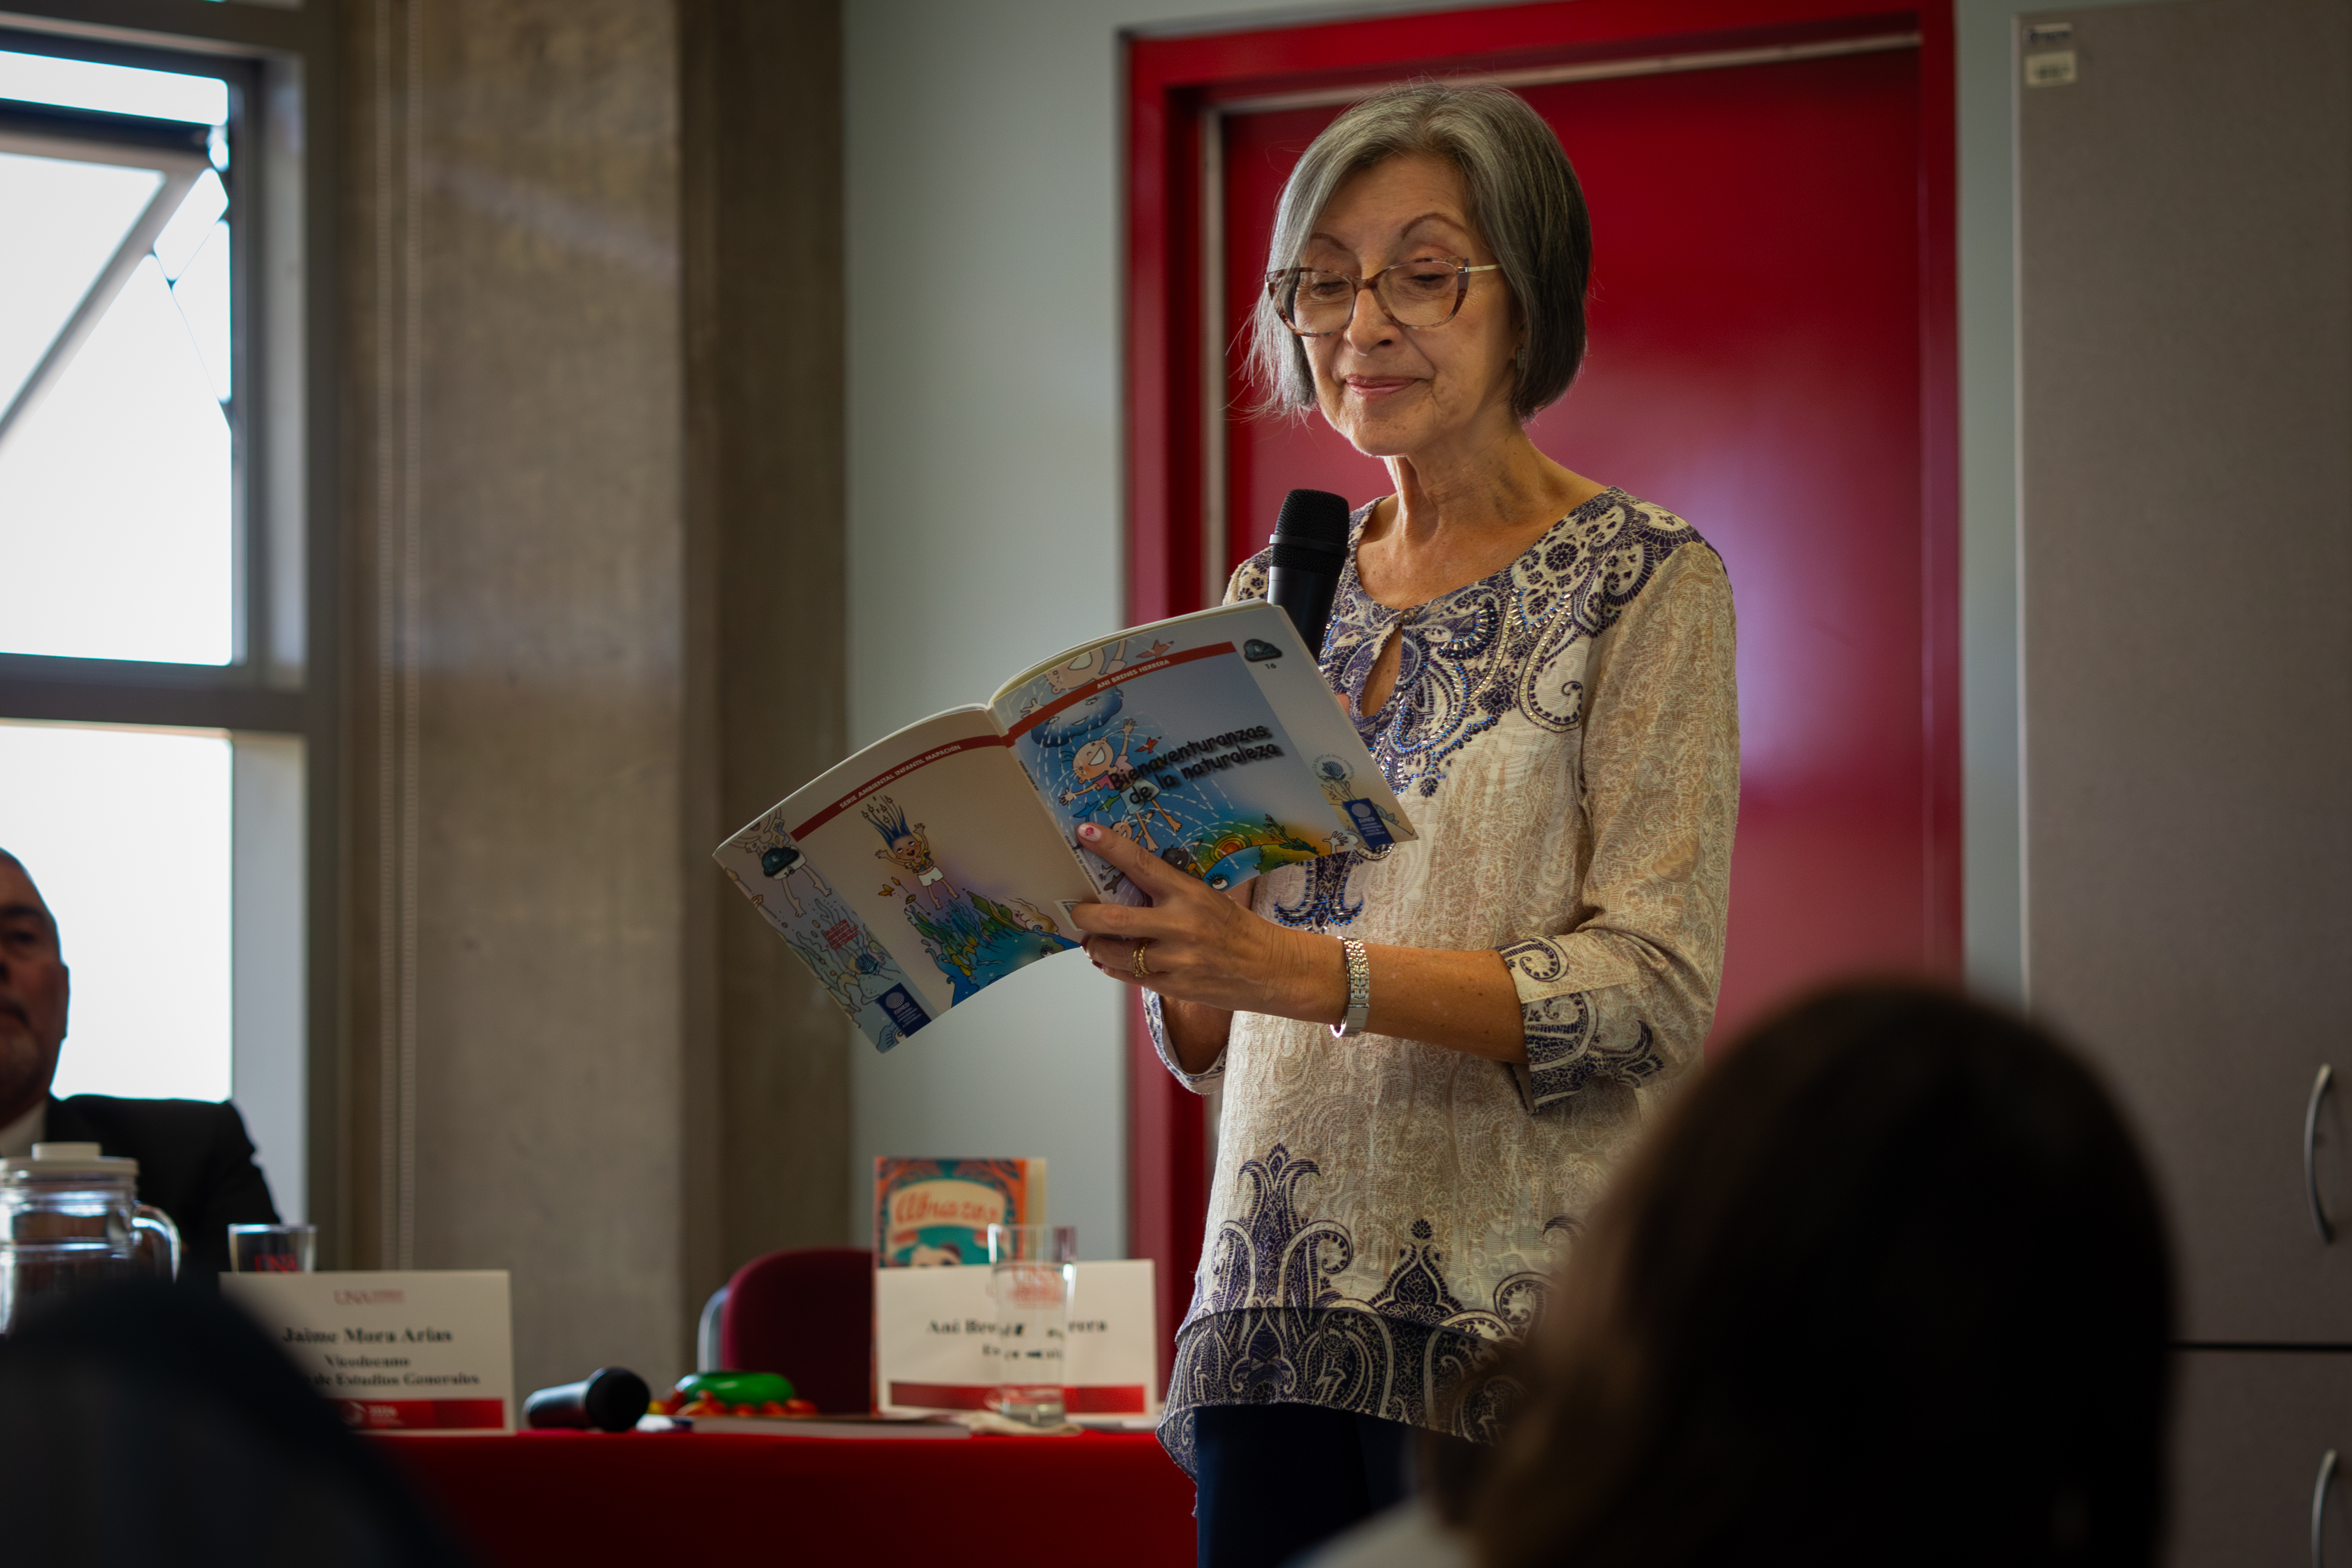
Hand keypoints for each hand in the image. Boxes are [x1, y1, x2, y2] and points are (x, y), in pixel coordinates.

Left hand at [1068, 822, 1343, 1023]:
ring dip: (1096, 945)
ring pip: (1115, 953)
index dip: (1109, 847)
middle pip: (1113, 919)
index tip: (1085, 832)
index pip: (1142, 864)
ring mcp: (1176, 959)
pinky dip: (1112, 967)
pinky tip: (1109, 960)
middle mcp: (1180, 925)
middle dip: (1084, 914)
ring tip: (1093, 939)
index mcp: (1189, 894)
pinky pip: (1129, 978)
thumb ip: (1170, 893)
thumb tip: (1126, 885)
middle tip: (1077, 910)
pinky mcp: (1175, 987)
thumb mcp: (1208, 898)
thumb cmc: (1236, 929)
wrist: (1270, 969)